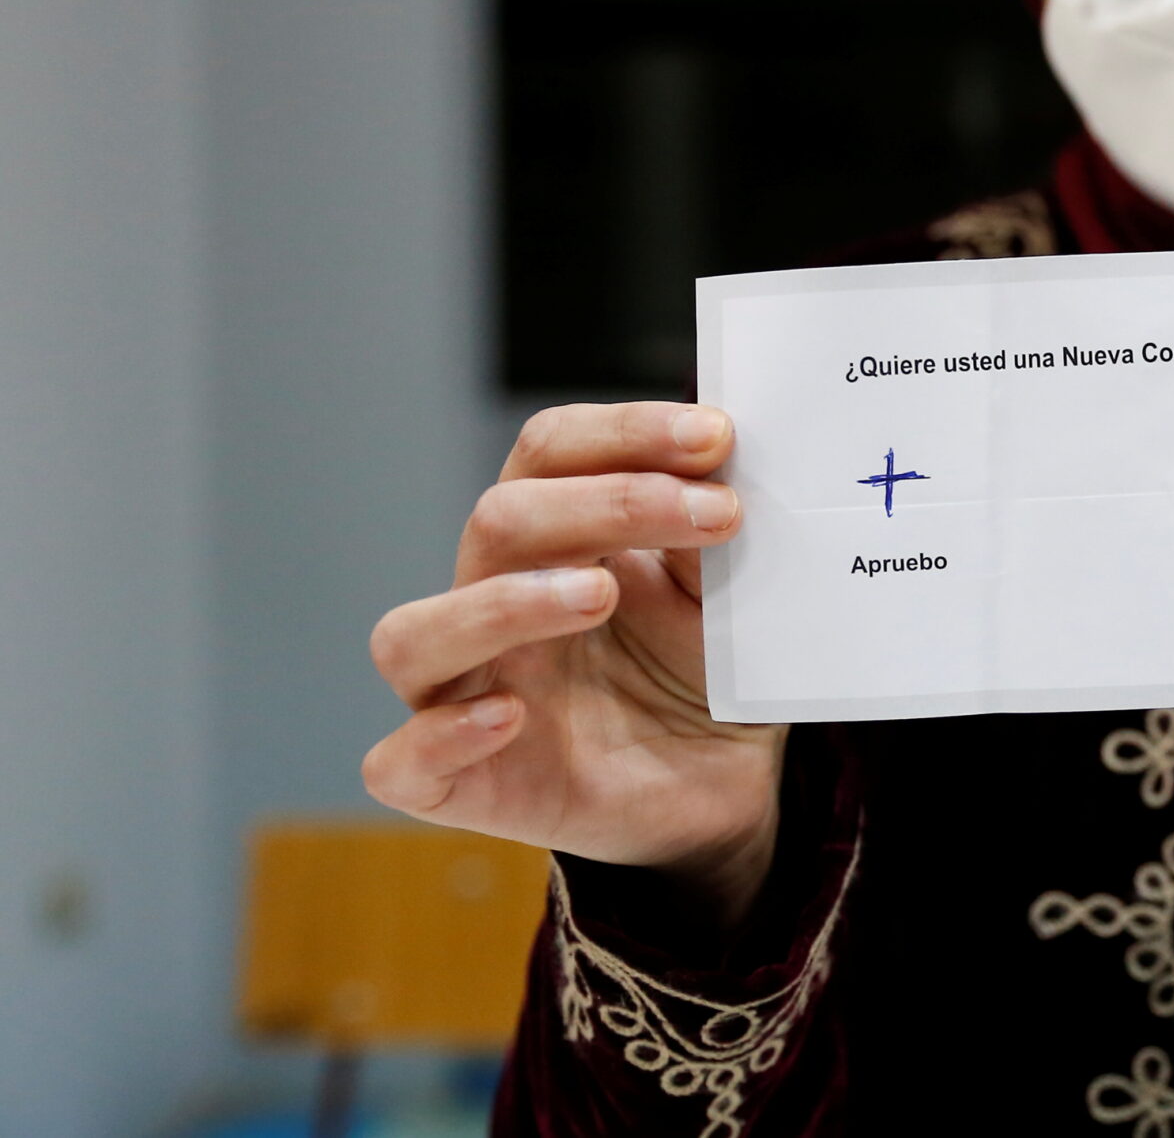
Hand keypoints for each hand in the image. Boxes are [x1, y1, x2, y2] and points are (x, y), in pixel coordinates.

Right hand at [362, 403, 785, 921]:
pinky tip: (509, 715)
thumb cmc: (702, 673)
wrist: (721, 787)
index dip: (625, 433)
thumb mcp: (726, 596)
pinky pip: (400, 763)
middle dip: (608, 502)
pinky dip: (441, 736)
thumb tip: (717, 472)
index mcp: (550, 536)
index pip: (550, 451)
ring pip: (415, 634)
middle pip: (499, 520)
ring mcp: (462, 692)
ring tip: (599, 594)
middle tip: (716, 512)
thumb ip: (708, 536)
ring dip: (504, 604)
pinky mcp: (457, 784)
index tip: (715, 436)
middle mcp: (490, 599)